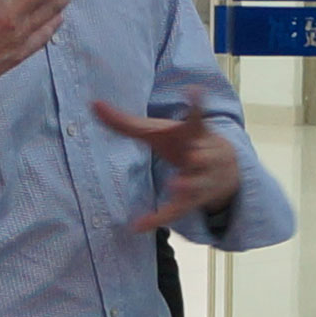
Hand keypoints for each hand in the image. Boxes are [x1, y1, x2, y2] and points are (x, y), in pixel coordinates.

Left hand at [93, 97, 242, 230]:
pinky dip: (158, 219)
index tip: (197, 90)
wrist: (223, 169)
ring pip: (197, 185)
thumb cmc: (182, 144)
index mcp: (194, 134)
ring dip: (189, 185)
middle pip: (204, 156)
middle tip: (194, 154)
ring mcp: (202, 180)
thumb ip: (126, 122)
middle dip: (201, 156)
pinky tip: (138, 226)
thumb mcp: (158, 132)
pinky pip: (177, 212)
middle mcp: (204, 156)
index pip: (196, 119)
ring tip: (177, 185)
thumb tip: (92, 103)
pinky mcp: (194, 202)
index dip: (197, 105)